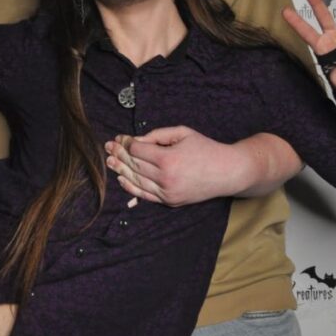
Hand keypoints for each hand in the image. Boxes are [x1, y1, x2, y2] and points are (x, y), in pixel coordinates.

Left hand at [104, 126, 247, 206]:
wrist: (227, 172)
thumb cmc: (206, 148)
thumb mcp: (183, 133)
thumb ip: (157, 134)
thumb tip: (136, 140)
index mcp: (168, 158)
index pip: (137, 150)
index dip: (126, 143)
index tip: (120, 138)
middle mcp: (166, 178)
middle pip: (134, 165)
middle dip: (119, 155)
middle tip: (107, 147)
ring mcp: (168, 193)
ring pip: (136, 181)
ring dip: (121, 170)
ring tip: (109, 161)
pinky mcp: (171, 201)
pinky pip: (146, 195)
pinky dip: (131, 188)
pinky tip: (121, 179)